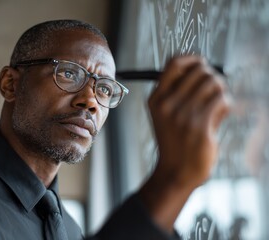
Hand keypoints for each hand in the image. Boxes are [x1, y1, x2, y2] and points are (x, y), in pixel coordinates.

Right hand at [139, 55, 230, 231]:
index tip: (202, 65)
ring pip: (213, 83)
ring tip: (216, 106)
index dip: (192, 59)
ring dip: (220, 92)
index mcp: (156, 98)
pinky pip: (222, 99)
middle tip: (214, 91)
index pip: (174, 63)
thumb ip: (177, 92)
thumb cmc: (175, 141)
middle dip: (212, 77)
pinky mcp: (199, 126)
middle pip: (199, 71)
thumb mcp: (164, 115)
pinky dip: (226, 104)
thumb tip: (205, 69)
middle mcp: (167, 104)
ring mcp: (182, 115)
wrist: (176, 171)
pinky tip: (220, 114)